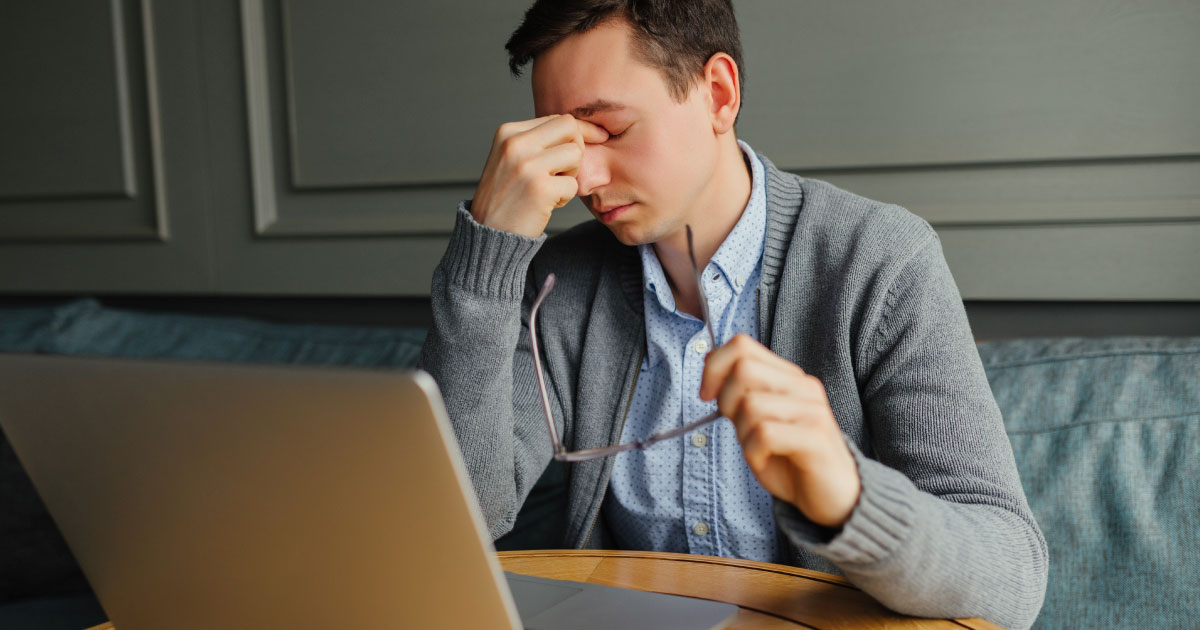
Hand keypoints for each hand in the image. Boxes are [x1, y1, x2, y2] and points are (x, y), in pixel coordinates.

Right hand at [471, 114, 608, 237]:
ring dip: (571, 174)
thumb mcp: (511, 159)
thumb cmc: (505, 197)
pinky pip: (573, 184)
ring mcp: (527, 165)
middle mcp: (515, 144)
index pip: (557, 118)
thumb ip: (537, 141)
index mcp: (508, 132)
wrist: (488, 234)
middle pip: (570, 127)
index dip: (579, 130)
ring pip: (575, 154)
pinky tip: (547, 204)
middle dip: (578, 146)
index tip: (598, 136)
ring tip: (552, 187)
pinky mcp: (540, 188)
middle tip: (566, 169)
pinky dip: (565, 197)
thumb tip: (579, 128)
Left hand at [699, 334, 861, 527]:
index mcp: (788, 377)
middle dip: (726, 401)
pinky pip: (765, 434)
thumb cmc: (792, 460)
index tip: (705, 395)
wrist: (835, 498)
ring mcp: (812, 410)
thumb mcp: (758, 421)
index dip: (714, 366)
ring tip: (758, 449)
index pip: (742, 345)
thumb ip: (740, 392)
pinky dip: (754, 453)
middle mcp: (803, 386)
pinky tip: (765, 460)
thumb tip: (709, 359)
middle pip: (744, 369)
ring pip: (751, 405)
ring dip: (742, 434)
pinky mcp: (816, 437)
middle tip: (737, 427)